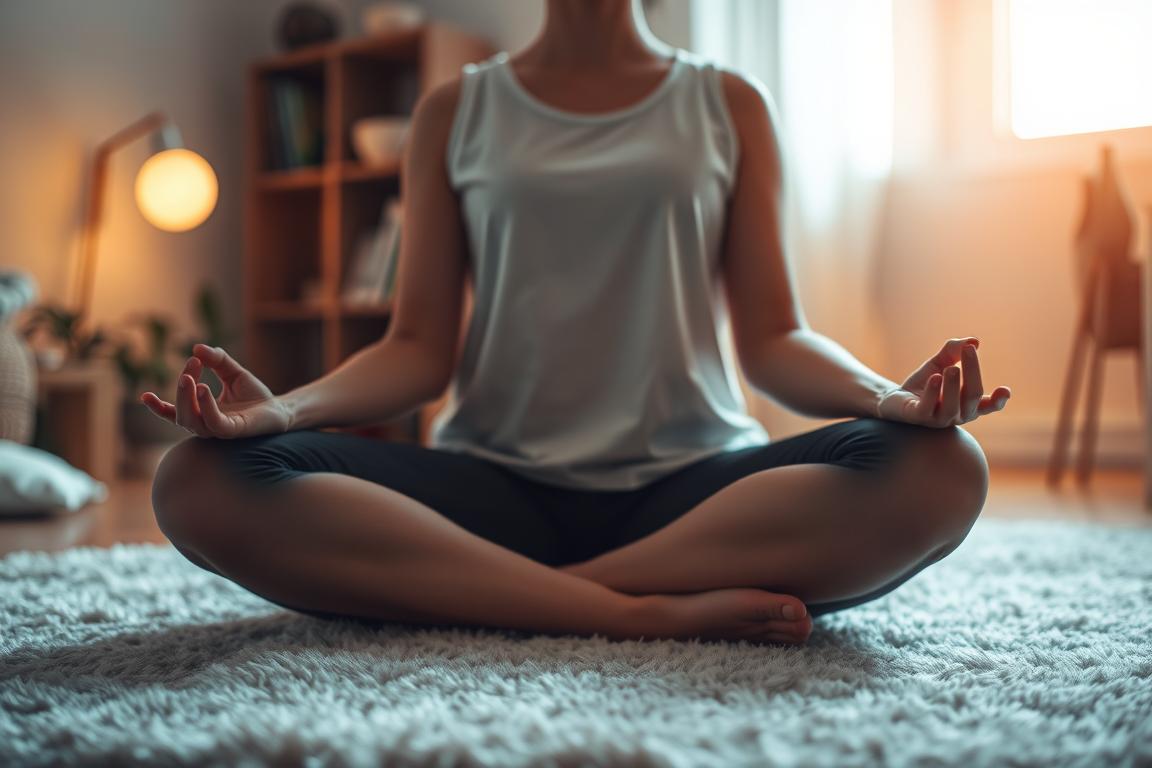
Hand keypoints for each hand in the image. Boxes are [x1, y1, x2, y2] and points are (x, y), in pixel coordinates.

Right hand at [140, 344, 291, 437]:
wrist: (280, 408)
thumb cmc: (254, 394)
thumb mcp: (233, 372)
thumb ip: (216, 359)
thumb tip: (197, 348)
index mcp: (201, 412)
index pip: (173, 413)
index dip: (157, 408)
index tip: (144, 395)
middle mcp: (205, 424)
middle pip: (180, 413)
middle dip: (180, 390)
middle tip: (189, 366)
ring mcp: (218, 429)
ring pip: (191, 420)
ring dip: (186, 398)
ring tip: (189, 378)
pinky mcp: (233, 431)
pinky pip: (214, 422)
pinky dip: (205, 406)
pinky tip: (204, 389)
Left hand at [877, 337, 1010, 426]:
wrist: (895, 398)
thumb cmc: (925, 382)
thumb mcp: (940, 362)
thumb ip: (954, 351)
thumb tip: (974, 341)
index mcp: (968, 404)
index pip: (989, 406)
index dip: (999, 400)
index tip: (1005, 389)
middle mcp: (957, 414)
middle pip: (972, 396)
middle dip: (973, 372)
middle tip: (969, 350)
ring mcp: (938, 419)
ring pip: (952, 406)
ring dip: (953, 386)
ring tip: (951, 368)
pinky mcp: (919, 418)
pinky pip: (927, 408)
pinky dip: (932, 392)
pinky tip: (935, 377)